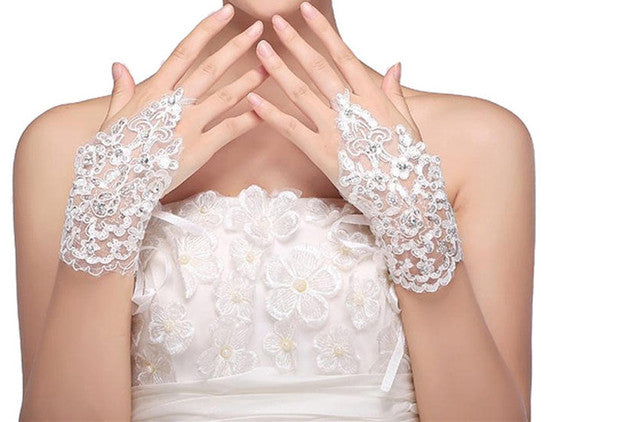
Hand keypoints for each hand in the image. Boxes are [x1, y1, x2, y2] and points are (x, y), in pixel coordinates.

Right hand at [104, 4, 266, 192]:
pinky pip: (230, 130)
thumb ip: (122, 90)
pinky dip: (249, 118)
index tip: (225, 11)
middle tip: (258, 30)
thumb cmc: (112, 153)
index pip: (185, 51)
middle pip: (211, 68)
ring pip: (226, 96)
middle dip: (237, 46)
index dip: (207, 29)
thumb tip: (119, 66)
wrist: (114, 186)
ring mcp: (189, 126)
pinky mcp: (200, 149)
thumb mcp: (113, 117)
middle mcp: (174, 104)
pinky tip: (266, 109)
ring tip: (270, 66)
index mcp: (154, 91)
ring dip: (251, 80)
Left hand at [246, 2, 462, 292]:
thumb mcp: (406, 122)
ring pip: (300, 93)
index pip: (343, 56)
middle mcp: (351, 109)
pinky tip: (253, 98)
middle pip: (317, 68)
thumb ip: (395, 92)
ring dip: (278, 70)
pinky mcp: (320, 153)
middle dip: (295, 43)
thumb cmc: (407, 160)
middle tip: (275, 22)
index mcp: (372, 97)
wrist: (404, 196)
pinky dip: (270, 113)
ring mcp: (334, 130)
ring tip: (260, 50)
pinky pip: (291, 128)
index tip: (307, 11)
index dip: (323, 32)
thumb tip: (394, 64)